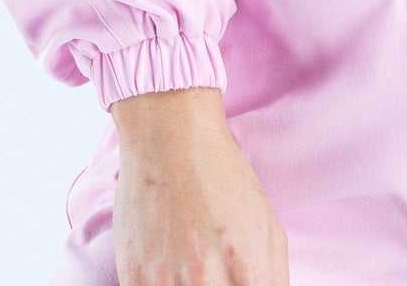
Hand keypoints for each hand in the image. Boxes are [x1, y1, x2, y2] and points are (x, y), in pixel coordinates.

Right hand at [109, 86, 289, 285]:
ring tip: (188, 269)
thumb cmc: (223, 177)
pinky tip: (166, 271)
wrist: (171, 136)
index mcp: (248, 268)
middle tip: (211, 274)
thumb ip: (274, 279)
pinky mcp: (133, 277)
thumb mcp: (267, 226)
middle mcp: (207, 279)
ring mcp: (166, 280)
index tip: (237, 283)